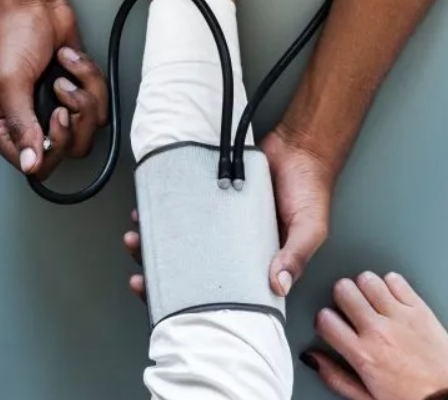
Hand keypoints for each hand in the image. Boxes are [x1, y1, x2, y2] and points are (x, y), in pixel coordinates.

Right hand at [0, 0, 106, 176]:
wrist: (35, 5)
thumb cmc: (13, 37)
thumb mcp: (10, 83)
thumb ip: (21, 126)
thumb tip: (30, 164)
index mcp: (5, 129)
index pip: (37, 165)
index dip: (54, 145)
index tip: (57, 115)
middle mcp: (31, 124)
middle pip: (69, 150)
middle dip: (74, 117)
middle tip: (62, 91)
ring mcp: (57, 110)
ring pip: (89, 127)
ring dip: (83, 92)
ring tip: (63, 73)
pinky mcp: (78, 94)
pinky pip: (100, 103)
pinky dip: (89, 77)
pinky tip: (70, 61)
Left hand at [121, 122, 337, 300]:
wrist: (302, 146)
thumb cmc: (310, 191)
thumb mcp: (310, 228)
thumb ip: (295, 254)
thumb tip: (278, 285)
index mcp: (256, 264)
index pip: (219, 292)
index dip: (190, 300)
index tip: (165, 302)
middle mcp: (234, 247)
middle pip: (191, 269)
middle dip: (160, 272)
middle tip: (140, 271)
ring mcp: (220, 222)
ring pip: (181, 239)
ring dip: (155, 240)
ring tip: (137, 236)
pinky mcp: (211, 196)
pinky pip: (183, 206)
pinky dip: (165, 209)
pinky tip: (149, 209)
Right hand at [302, 273, 447, 399]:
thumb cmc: (411, 397)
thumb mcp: (366, 397)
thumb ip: (336, 377)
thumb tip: (313, 359)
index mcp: (362, 355)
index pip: (325, 319)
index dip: (324, 319)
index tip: (331, 323)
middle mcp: (378, 331)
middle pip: (344, 290)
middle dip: (342, 296)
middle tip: (349, 306)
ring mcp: (400, 316)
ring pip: (367, 279)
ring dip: (364, 286)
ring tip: (370, 299)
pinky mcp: (419, 308)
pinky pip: (395, 279)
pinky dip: (390, 284)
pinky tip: (391, 297)